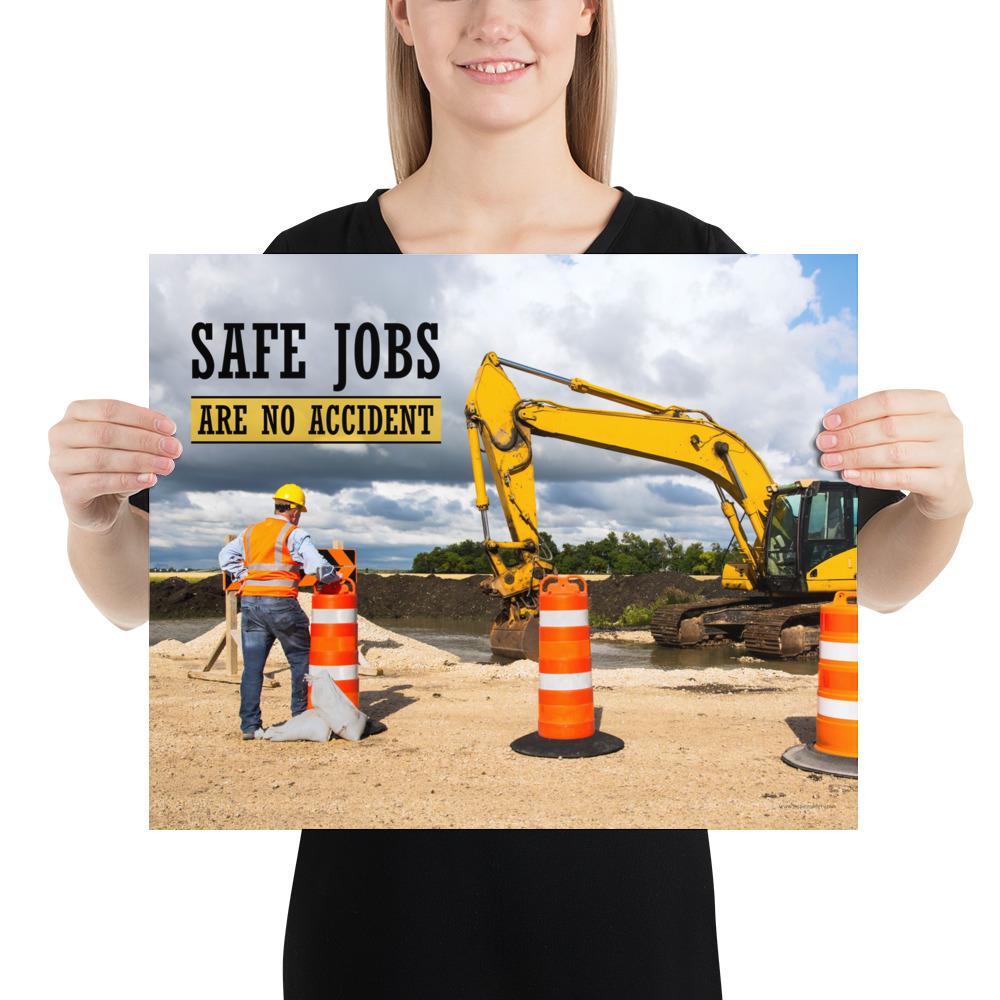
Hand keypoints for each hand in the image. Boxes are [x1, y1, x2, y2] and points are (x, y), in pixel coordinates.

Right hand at [49, 399, 181, 531]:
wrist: (101, 502)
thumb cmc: (115, 465)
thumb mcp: (129, 445)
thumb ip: (143, 434)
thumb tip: (169, 436)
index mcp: (76, 414)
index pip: (110, 409)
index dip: (143, 417)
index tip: (171, 428)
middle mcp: (61, 435)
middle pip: (106, 433)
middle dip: (145, 440)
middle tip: (174, 449)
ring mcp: (59, 463)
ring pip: (102, 458)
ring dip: (141, 461)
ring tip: (168, 465)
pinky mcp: (67, 489)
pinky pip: (99, 483)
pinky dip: (129, 480)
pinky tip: (150, 479)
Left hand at [816, 389, 971, 520]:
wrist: (946, 488)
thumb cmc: (916, 450)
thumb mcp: (903, 428)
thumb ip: (874, 421)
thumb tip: (832, 425)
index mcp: (934, 402)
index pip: (888, 400)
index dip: (854, 411)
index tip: (828, 422)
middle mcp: (947, 425)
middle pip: (889, 427)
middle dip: (850, 436)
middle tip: (825, 444)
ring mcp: (949, 454)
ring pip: (894, 453)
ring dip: (856, 457)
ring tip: (831, 461)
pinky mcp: (944, 482)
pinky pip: (900, 478)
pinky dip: (870, 476)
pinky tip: (850, 475)